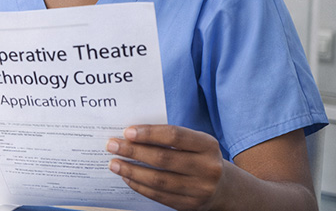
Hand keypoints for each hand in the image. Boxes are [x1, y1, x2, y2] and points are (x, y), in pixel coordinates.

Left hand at [105, 125, 225, 209]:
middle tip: (112, 145)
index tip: (127, 132)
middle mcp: (207, 168)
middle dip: (133, 151)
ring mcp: (200, 189)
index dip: (149, 133)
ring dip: (131, 171)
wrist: (223, 187)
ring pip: (158, 180)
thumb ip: (168, 138)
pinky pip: (159, 195)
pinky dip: (139, 185)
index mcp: (208, 145)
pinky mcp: (190, 205)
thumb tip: (130, 136)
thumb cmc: (198, 157)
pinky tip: (127, 177)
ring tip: (114, 163)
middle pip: (163, 158)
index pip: (174, 136)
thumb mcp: (194, 143)